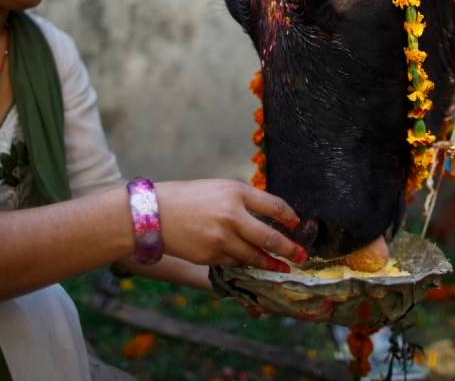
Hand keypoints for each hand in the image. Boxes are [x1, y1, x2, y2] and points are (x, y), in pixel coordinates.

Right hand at [154, 179, 307, 271]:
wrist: (153, 214)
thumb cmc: (189, 197)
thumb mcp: (220, 188)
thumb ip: (244, 200)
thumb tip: (271, 217)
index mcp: (236, 192)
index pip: (274, 206)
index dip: (290, 217)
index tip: (297, 224)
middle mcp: (232, 215)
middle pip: (270, 237)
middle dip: (289, 249)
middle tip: (301, 255)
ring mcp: (221, 238)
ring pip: (254, 256)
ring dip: (270, 263)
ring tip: (281, 267)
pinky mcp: (210, 256)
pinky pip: (235, 262)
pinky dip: (244, 263)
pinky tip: (250, 263)